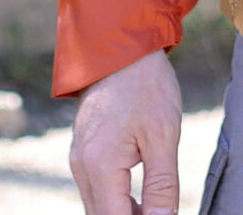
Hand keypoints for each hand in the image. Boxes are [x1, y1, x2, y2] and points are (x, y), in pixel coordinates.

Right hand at [70, 49, 185, 214]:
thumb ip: (162, 184)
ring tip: (156, 212)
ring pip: (98, 207)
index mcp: (100, 166)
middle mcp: (82, 167)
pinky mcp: (84, 152)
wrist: (119, 45)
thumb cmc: (145, 85)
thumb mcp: (163, 134)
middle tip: (162, 214)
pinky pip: (97, 190)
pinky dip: (117, 202)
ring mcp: (79, 159)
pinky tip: (142, 203)